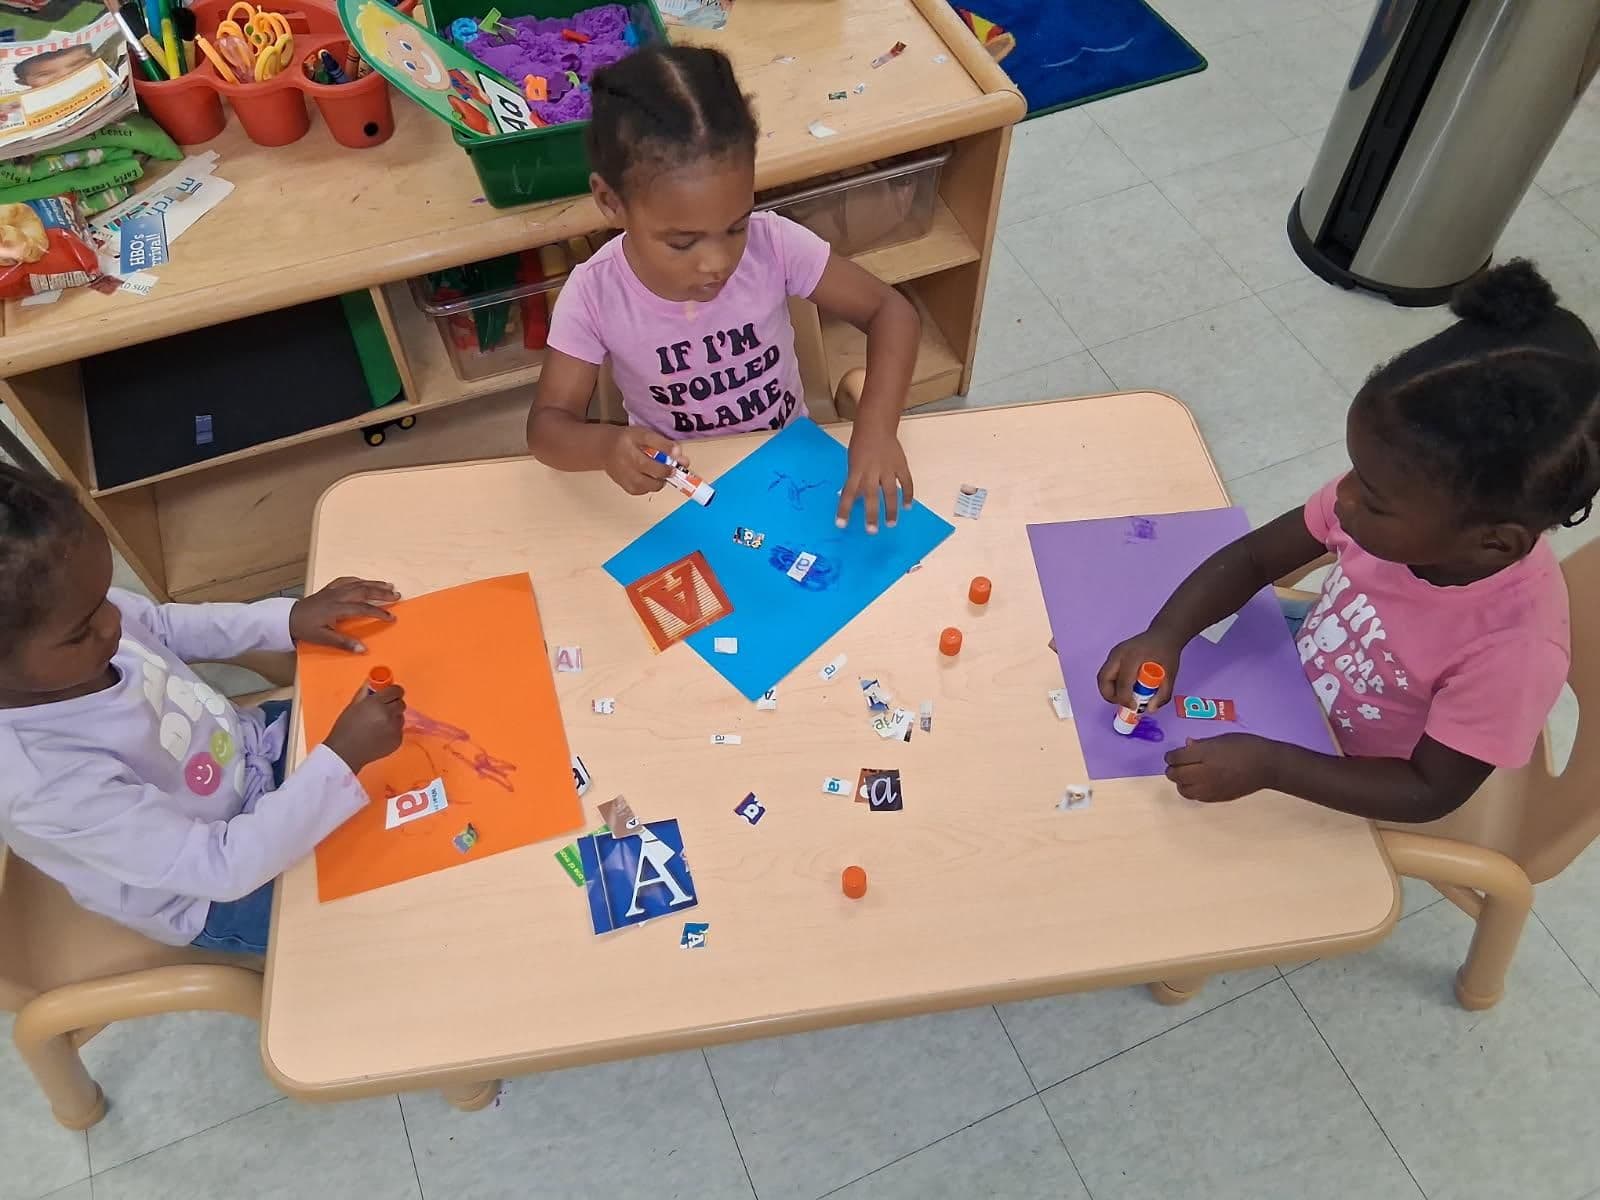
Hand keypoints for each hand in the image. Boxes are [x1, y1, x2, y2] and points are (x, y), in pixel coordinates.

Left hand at [290, 577, 399, 652]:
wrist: (287, 618)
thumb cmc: (305, 629)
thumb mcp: (323, 638)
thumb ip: (344, 643)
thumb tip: (363, 650)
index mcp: (337, 608)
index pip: (363, 608)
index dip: (379, 612)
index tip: (391, 618)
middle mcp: (337, 596)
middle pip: (364, 590)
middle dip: (382, 592)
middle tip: (397, 595)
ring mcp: (333, 590)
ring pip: (357, 583)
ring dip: (374, 584)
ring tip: (388, 585)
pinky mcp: (328, 589)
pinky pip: (346, 581)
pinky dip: (357, 580)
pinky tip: (364, 581)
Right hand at [324, 683, 405, 773]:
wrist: (346, 753)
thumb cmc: (345, 728)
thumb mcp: (353, 706)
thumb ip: (365, 692)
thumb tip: (372, 681)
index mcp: (376, 703)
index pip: (396, 690)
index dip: (394, 691)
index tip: (391, 694)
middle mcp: (388, 714)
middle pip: (401, 703)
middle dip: (393, 704)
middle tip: (383, 709)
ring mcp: (394, 728)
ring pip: (401, 717)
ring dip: (393, 717)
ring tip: (378, 725)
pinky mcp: (397, 740)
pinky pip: (399, 730)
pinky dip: (393, 731)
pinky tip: (380, 735)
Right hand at [606, 426, 688, 495]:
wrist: (604, 449)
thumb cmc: (627, 440)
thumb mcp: (643, 434)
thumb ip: (662, 443)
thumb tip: (679, 454)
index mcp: (632, 447)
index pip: (652, 455)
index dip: (668, 459)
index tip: (680, 459)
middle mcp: (628, 465)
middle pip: (653, 474)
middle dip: (666, 472)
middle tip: (672, 469)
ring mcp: (626, 478)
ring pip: (650, 485)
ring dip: (660, 481)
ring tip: (660, 473)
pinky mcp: (626, 487)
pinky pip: (644, 490)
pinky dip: (650, 486)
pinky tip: (649, 478)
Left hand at [837, 421, 913, 532]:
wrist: (876, 426)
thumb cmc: (861, 445)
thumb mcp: (852, 462)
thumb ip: (854, 480)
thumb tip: (852, 498)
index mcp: (856, 470)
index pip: (848, 493)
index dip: (844, 509)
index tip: (841, 525)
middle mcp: (872, 471)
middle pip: (871, 496)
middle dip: (871, 514)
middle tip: (871, 531)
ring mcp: (888, 469)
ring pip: (890, 492)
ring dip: (891, 510)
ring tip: (891, 524)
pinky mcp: (901, 465)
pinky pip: (906, 482)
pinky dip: (907, 495)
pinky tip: (907, 506)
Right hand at [1097, 627, 1182, 708]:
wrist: (1163, 635)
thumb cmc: (1166, 653)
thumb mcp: (1170, 675)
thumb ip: (1163, 694)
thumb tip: (1150, 710)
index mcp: (1133, 657)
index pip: (1123, 682)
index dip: (1125, 699)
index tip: (1134, 707)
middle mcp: (1119, 654)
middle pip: (1103, 679)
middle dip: (1110, 696)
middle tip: (1123, 704)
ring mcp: (1113, 654)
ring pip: (1102, 677)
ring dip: (1109, 691)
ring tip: (1125, 697)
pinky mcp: (1113, 656)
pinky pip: (1107, 673)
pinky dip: (1112, 684)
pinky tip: (1126, 687)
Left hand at [1164, 733, 1279, 802]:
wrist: (1267, 766)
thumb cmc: (1246, 746)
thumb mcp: (1222, 738)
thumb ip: (1202, 743)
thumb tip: (1186, 745)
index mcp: (1205, 753)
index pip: (1176, 757)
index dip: (1171, 756)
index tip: (1173, 755)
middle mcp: (1204, 772)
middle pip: (1175, 775)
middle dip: (1172, 769)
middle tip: (1176, 765)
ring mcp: (1211, 787)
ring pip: (1183, 789)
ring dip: (1180, 782)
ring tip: (1187, 776)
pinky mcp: (1217, 798)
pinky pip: (1196, 798)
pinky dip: (1192, 791)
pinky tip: (1198, 784)